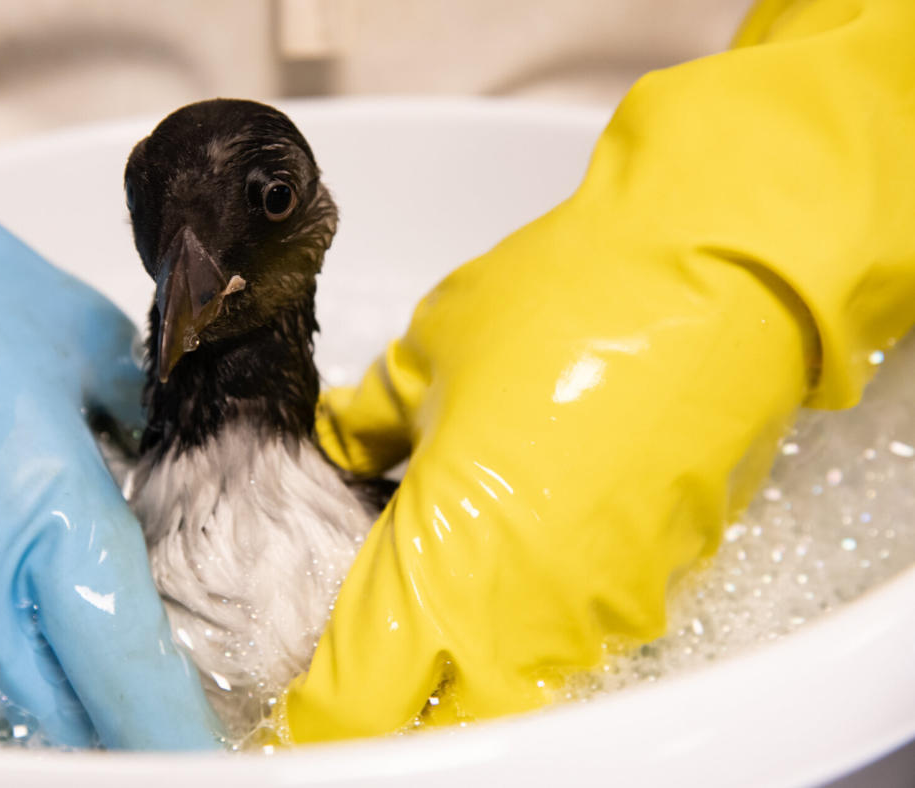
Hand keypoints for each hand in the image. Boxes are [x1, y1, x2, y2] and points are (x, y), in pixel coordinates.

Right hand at [0, 0, 219, 748]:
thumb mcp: (93, 351)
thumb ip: (150, 429)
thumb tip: (180, 467)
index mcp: (46, 523)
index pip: (131, 681)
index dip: (180, 733)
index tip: (216, 749)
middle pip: (70, 726)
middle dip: (130, 735)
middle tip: (183, 719)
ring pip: (12, 704)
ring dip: (72, 707)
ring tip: (123, 674)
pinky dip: (12, 671)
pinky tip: (45, 627)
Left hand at [279, 0, 914, 741]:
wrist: (717, 281)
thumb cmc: (565, 308)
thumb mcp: (426, 356)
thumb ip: (370, 418)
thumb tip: (345, 436)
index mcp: (441, 567)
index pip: (353, 703)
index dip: (314, 719)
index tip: (293, 706)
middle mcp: (521, 619)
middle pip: (439, 730)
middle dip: (394, 711)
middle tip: (366, 673)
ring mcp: (600, 616)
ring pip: (513, 690)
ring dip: (471, 667)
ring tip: (447, 605)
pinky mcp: (659, 591)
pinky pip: (577, 640)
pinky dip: (538, 624)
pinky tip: (529, 559)